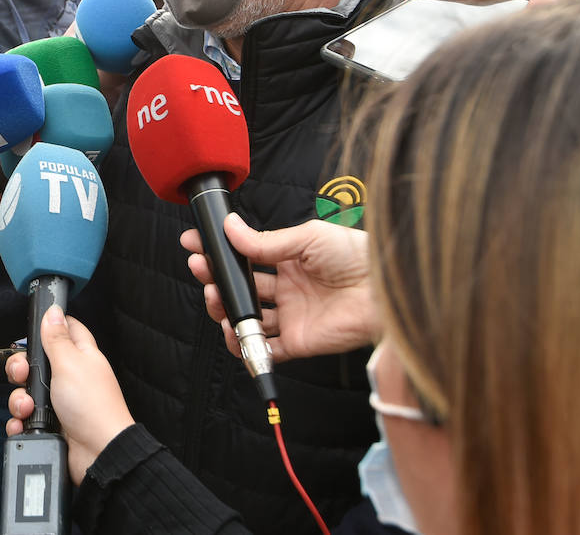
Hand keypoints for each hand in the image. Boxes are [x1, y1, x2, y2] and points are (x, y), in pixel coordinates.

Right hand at [4, 307, 134, 485]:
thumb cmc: (92, 406)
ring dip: (19, 399)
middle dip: (21, 369)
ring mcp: (59, 402)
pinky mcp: (51, 424)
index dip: (49, 327)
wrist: (98, 453)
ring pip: (26, 391)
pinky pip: (25, 418)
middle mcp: (69, 377)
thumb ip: (57, 338)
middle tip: (23, 374)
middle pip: (36, 362)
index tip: (34, 333)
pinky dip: (20, 421)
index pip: (66, 330)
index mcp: (81, 356)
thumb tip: (53, 311)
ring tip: (29, 407)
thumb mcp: (70, 363)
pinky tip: (25, 423)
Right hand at [181, 215, 376, 363]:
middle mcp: (287, 289)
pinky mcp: (299, 342)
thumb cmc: (356, 256)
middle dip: (216, 279)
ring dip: (225, 310)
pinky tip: (231, 332)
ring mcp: (291, 316)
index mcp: (289, 261)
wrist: (385, 289)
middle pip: (241, 289)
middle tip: (201, 268)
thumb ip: (266, 241)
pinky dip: (245, 346)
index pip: (245, 257)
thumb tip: (230, 228)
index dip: (219, 252)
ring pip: (247, 319)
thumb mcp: (307, 238)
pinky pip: (265, 349)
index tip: (194, 244)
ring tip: (214, 297)